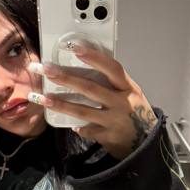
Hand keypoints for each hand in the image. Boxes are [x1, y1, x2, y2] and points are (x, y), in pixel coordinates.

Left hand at [29, 43, 157, 159]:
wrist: (147, 142)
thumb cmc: (135, 112)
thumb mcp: (131, 93)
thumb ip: (113, 82)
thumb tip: (87, 64)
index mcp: (128, 87)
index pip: (111, 68)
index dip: (94, 57)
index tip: (75, 47)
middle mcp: (122, 102)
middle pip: (90, 88)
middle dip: (65, 78)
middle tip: (46, 69)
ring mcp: (114, 121)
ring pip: (83, 111)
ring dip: (60, 104)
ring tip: (42, 98)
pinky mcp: (107, 136)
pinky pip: (87, 130)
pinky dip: (78, 127)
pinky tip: (69, 125)